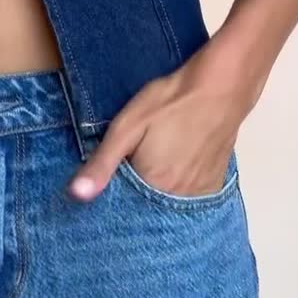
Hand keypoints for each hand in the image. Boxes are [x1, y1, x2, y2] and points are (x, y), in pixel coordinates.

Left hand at [65, 31, 266, 201]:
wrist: (221, 86)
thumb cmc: (170, 102)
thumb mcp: (126, 127)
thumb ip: (102, 163)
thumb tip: (76, 195)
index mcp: (152, 188)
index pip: (123, 210)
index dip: (113, 198)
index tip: (110, 183)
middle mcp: (177, 199)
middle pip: (147, 211)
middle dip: (135, 200)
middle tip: (135, 170)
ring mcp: (198, 194)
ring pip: (168, 206)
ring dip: (156, 197)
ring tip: (152, 173)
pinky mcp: (213, 184)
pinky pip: (188, 199)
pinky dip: (176, 192)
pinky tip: (173, 172)